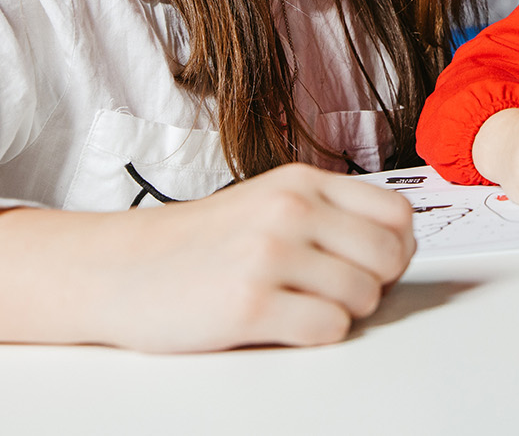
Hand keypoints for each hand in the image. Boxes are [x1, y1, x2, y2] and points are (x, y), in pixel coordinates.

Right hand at [0, 162, 414, 351]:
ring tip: (298, 305)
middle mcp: (290, 210)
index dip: (397, 248)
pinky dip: (314, 335)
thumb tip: (397, 245)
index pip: (398, 213)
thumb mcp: (267, 203)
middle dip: (374, 284)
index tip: (376, 265)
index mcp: (301, 182)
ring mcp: (270, 255)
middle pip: (390, 257)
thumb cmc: (196, 244)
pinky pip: (329, 330)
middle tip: (336, 292)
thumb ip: (326, 214)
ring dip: (342, 312)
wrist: (119, 269)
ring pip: (364, 297)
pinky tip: (280, 323)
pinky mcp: (251, 304)